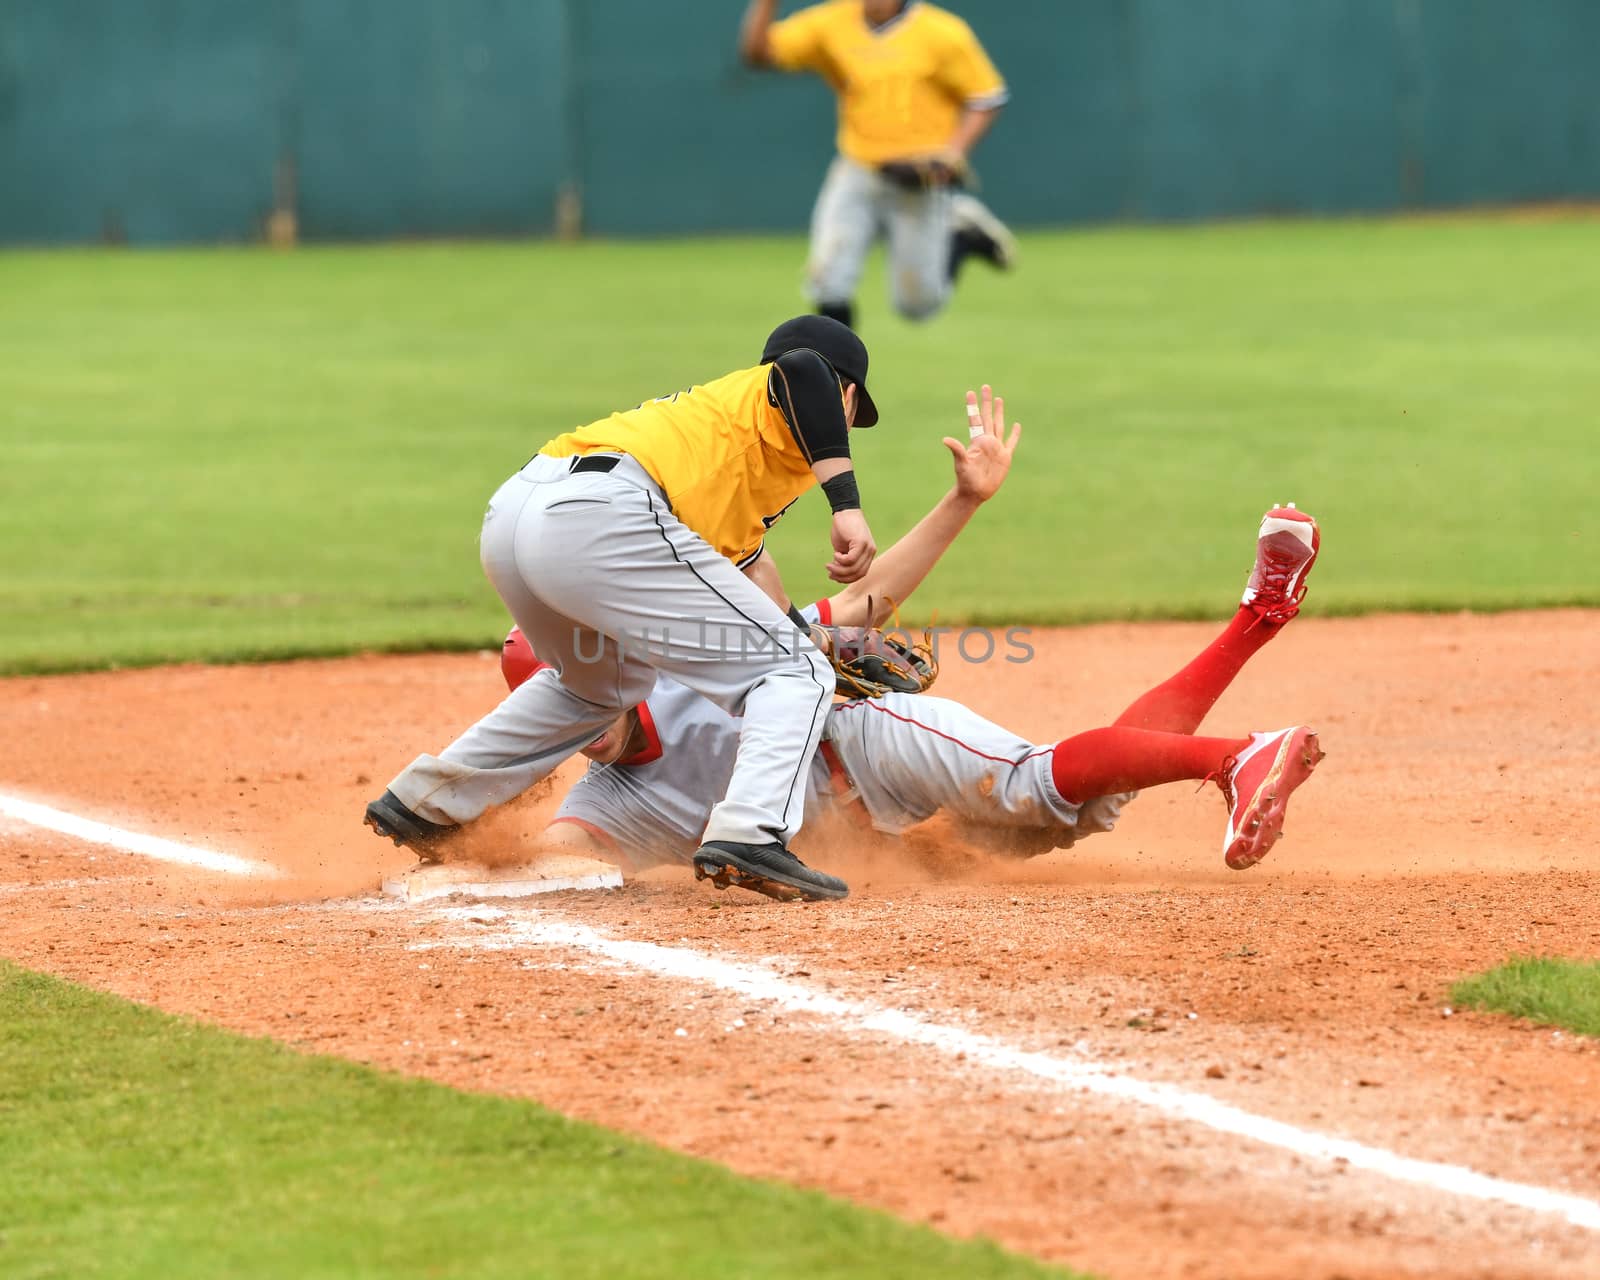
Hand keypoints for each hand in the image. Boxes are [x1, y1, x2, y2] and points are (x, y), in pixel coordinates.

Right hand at [827, 508, 875, 582]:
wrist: (845, 511)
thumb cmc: (843, 529)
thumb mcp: (843, 549)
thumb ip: (843, 562)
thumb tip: (837, 575)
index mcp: (868, 554)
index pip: (860, 574)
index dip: (847, 579)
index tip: (834, 577)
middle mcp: (870, 552)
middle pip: (858, 573)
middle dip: (842, 577)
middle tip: (830, 573)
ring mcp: (868, 547)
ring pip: (854, 568)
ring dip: (839, 570)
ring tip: (829, 565)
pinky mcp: (862, 542)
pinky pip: (851, 559)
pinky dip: (841, 560)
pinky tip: (835, 554)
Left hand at [943, 384, 1020, 504]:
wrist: (975, 493)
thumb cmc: (965, 479)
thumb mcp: (961, 463)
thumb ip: (956, 450)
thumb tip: (945, 439)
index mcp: (977, 441)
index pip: (975, 419)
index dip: (973, 405)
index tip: (970, 392)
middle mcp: (986, 441)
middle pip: (987, 417)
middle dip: (986, 402)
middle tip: (985, 387)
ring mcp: (996, 448)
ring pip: (999, 425)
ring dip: (999, 412)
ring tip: (999, 399)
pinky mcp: (1005, 457)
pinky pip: (1011, 442)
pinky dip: (1015, 434)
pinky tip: (1017, 425)